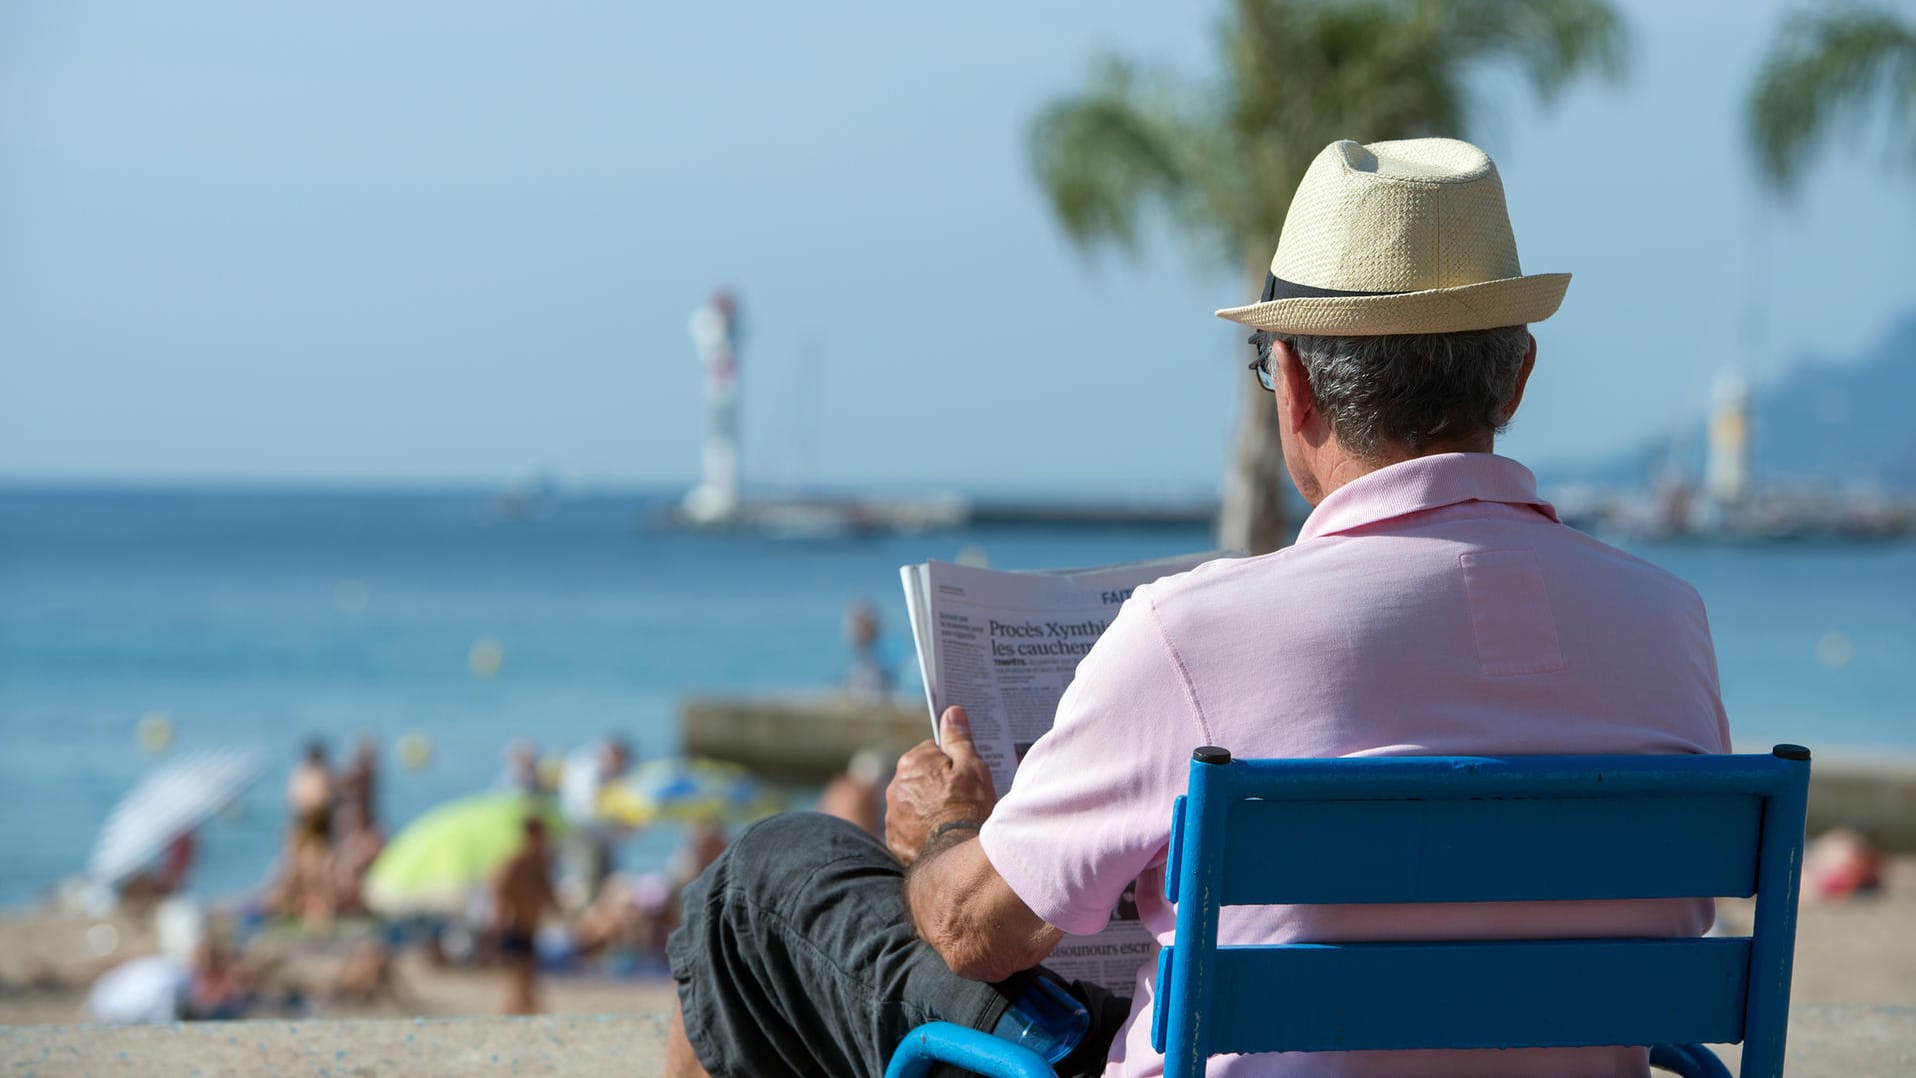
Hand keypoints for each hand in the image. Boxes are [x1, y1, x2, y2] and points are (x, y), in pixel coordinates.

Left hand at [885, 706, 997, 864]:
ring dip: (927, 808)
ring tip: (952, 822)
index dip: (952, 763)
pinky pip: (907, 829)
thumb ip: (958, 739)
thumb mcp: (973, 767)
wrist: (958, 859)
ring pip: (912, 804)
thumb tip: (951, 712)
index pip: (932, 752)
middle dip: (937, 785)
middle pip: (920, 778)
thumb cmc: (969, 807)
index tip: (965, 776)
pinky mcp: (893, 841)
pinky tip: (940, 838)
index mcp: (913, 762)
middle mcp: (895, 786)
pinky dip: (920, 831)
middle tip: (963, 799)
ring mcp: (892, 815)